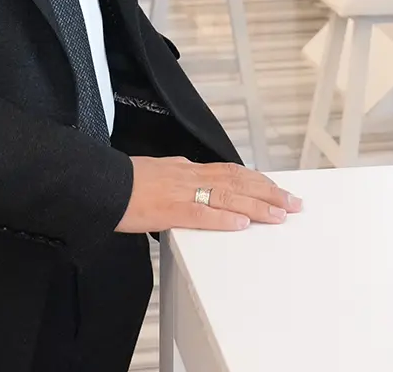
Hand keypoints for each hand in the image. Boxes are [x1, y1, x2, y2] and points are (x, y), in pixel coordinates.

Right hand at [116, 156, 302, 233]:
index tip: (278, 189)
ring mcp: (181, 192)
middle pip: (239, 182)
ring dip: (257, 206)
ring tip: (280, 214)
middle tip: (294, 203)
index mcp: (188, 168)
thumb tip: (193, 176)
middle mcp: (190, 176)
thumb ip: (179, 174)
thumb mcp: (157, 170)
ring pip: (228, 196)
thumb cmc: (122, 182)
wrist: (98, 183)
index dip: (258, 181)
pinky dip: (224, 219)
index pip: (232, 172)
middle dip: (269, 193)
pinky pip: (201, 214)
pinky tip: (242, 224)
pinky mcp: (168, 209)